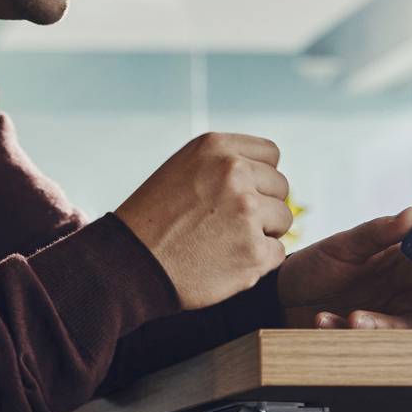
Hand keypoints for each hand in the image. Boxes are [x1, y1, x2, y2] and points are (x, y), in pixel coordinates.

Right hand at [114, 133, 290, 310]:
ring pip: (283, 220)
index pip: (271, 154)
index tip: (238, 195)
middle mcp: (234, 173)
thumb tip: (268, 175)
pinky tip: (226, 261)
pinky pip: (277, 252)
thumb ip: (224, 164)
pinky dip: (257, 261)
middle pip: (281, 187)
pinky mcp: (253, 252)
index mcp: (216, 148)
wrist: (129, 263)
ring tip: (224, 242)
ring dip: (262, 233)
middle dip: (262, 206)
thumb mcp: (183, 169)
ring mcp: (246, 212)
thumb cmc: (153, 221)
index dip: (259, 177)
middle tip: (226, 224)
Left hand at [276, 207, 411, 329]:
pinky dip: (345, 331)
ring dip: (385, 327)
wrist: (279, 293)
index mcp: (407, 262)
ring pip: (411, 329)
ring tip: (352, 319)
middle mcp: (405, 290)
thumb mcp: (344, 244)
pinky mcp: (368, 336)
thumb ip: (378, 232)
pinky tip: (324, 320)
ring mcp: (389, 315)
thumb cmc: (316, 264)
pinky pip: (372, 341)